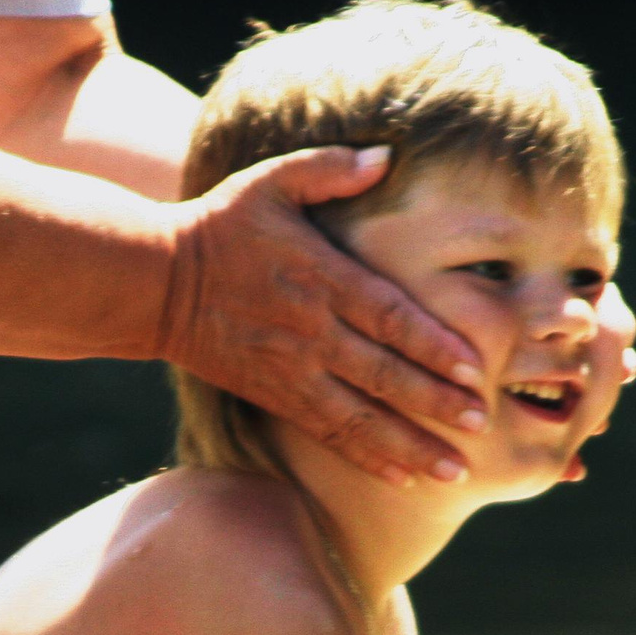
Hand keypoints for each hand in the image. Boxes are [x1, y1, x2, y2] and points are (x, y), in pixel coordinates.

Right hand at [158, 145, 487, 485]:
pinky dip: (365, 458)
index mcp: (320, 278)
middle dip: (435, 402)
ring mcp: (292, 369)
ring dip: (409, 446)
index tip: (474, 369)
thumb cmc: (219, 225)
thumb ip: (329, 167)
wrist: (153, 282)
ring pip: (360, 417)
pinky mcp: (274, 395)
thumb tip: (385, 155)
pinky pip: (327, 432)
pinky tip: (401, 479)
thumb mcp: (270, 181)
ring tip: (454, 472)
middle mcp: (311, 331)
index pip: (389, 316)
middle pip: (383, 374)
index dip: (433, 344)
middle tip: (482, 424)